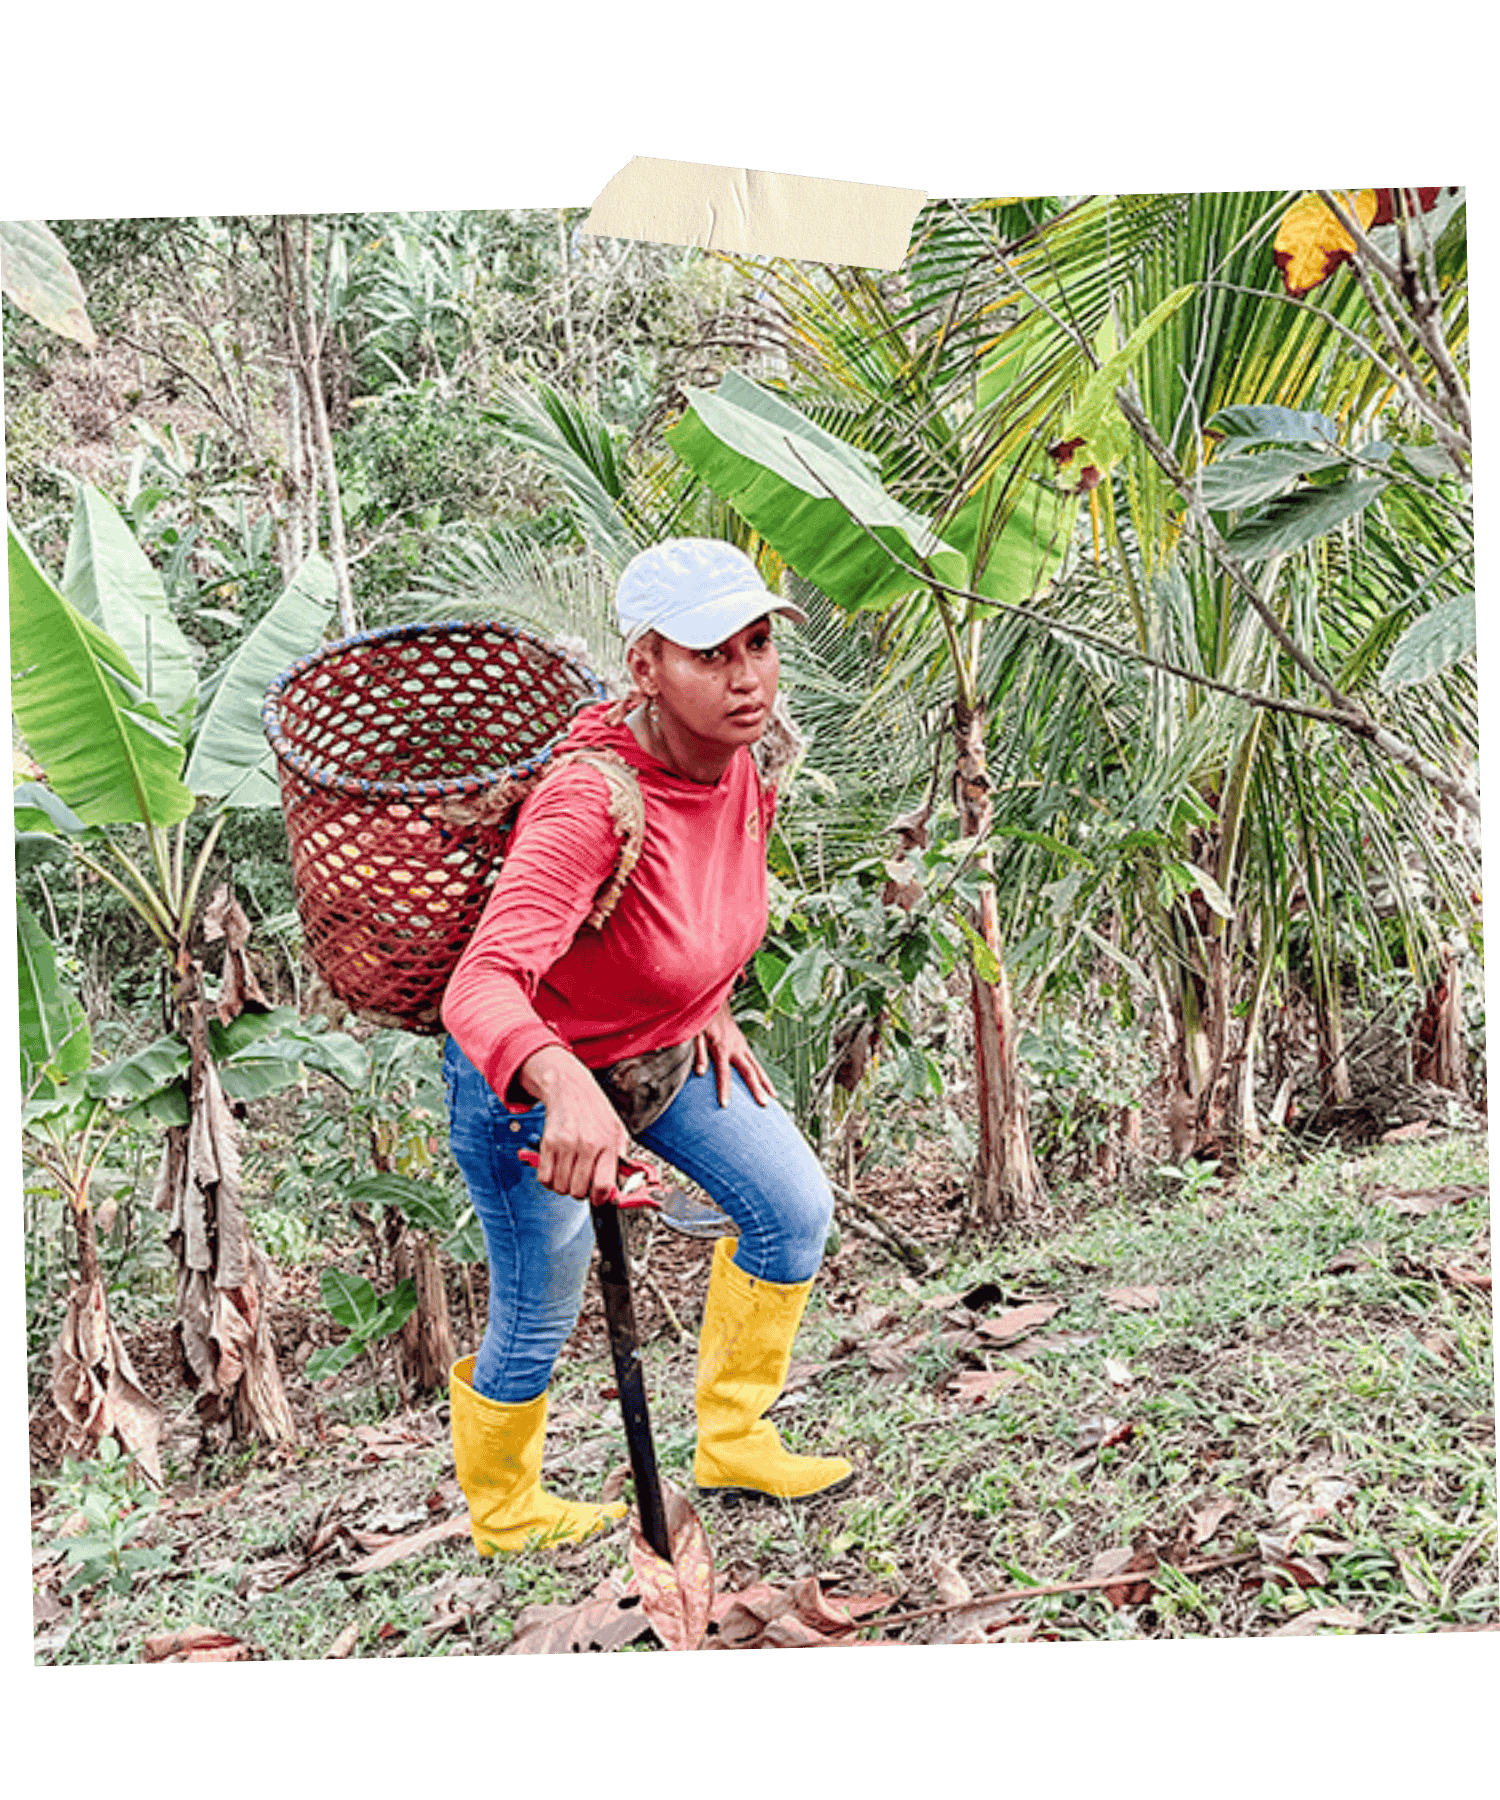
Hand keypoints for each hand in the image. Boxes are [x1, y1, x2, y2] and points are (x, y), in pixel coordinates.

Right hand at [518, 1046, 627, 1201]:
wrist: (571, 1089)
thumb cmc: (595, 1112)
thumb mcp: (618, 1132)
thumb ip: (622, 1159)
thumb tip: (625, 1186)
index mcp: (608, 1144)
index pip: (604, 1185)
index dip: (601, 1199)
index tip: (599, 1198)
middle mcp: (587, 1145)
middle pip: (579, 1191)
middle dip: (581, 1192)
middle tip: (583, 1182)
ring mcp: (566, 1145)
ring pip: (561, 1187)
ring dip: (564, 1186)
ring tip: (570, 1174)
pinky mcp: (548, 1143)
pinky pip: (544, 1178)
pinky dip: (549, 1180)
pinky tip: (556, 1171)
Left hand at [694, 1001, 776, 1108]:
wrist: (714, 1003)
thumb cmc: (702, 1020)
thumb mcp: (695, 1034)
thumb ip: (699, 1053)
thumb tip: (700, 1073)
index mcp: (721, 1047)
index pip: (723, 1072)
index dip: (724, 1089)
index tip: (725, 1105)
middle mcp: (735, 1048)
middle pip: (748, 1071)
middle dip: (755, 1089)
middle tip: (763, 1104)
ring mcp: (742, 1046)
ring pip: (757, 1067)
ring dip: (765, 1083)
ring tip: (773, 1098)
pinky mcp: (744, 1046)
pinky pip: (756, 1063)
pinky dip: (763, 1075)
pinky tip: (769, 1088)